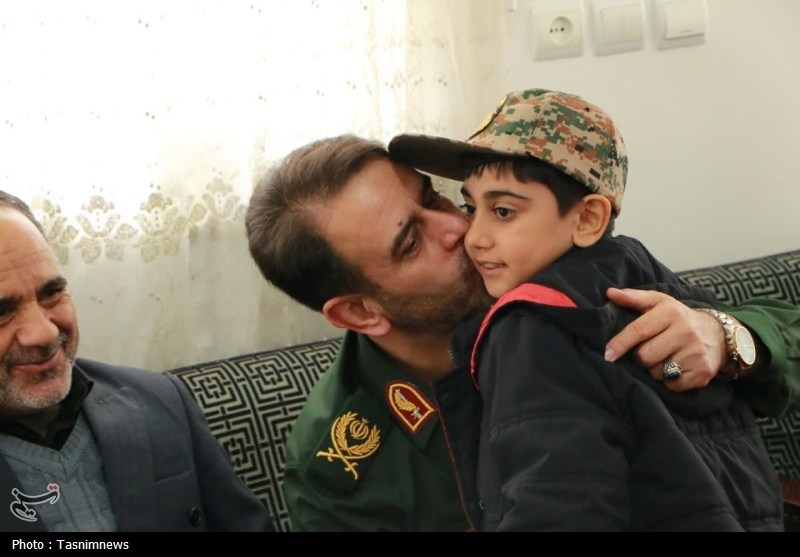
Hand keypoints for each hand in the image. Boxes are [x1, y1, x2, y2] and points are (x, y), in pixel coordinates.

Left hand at [604, 287, 726, 391]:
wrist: (718, 334)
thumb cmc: (679, 318)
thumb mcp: (659, 302)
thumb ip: (634, 298)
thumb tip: (610, 293)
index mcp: (671, 312)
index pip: (638, 330)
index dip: (620, 344)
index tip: (608, 354)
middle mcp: (686, 331)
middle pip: (645, 356)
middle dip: (641, 357)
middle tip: (650, 350)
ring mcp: (696, 353)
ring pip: (657, 373)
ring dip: (655, 369)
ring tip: (665, 357)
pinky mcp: (703, 372)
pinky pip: (672, 385)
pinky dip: (669, 381)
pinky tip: (677, 368)